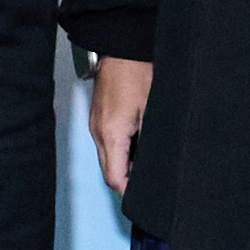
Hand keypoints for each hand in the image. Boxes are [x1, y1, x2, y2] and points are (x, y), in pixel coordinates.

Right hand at [89, 57, 151, 195]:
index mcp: (111, 135)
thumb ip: (150, 143)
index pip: (116, 178)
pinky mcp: (98, 119)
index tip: (146, 198)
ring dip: (123, 167)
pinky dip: (119, 152)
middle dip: (126, 182)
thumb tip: (154, 166)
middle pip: (109, 172)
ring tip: (147, 166)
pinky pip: (106, 145)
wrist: (121, 50)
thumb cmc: (137, 74)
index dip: (130, 193)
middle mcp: (98, 134)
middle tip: (149, 187)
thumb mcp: (152, 111)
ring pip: (107, 159)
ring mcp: (95, 126)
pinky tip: (138, 146)